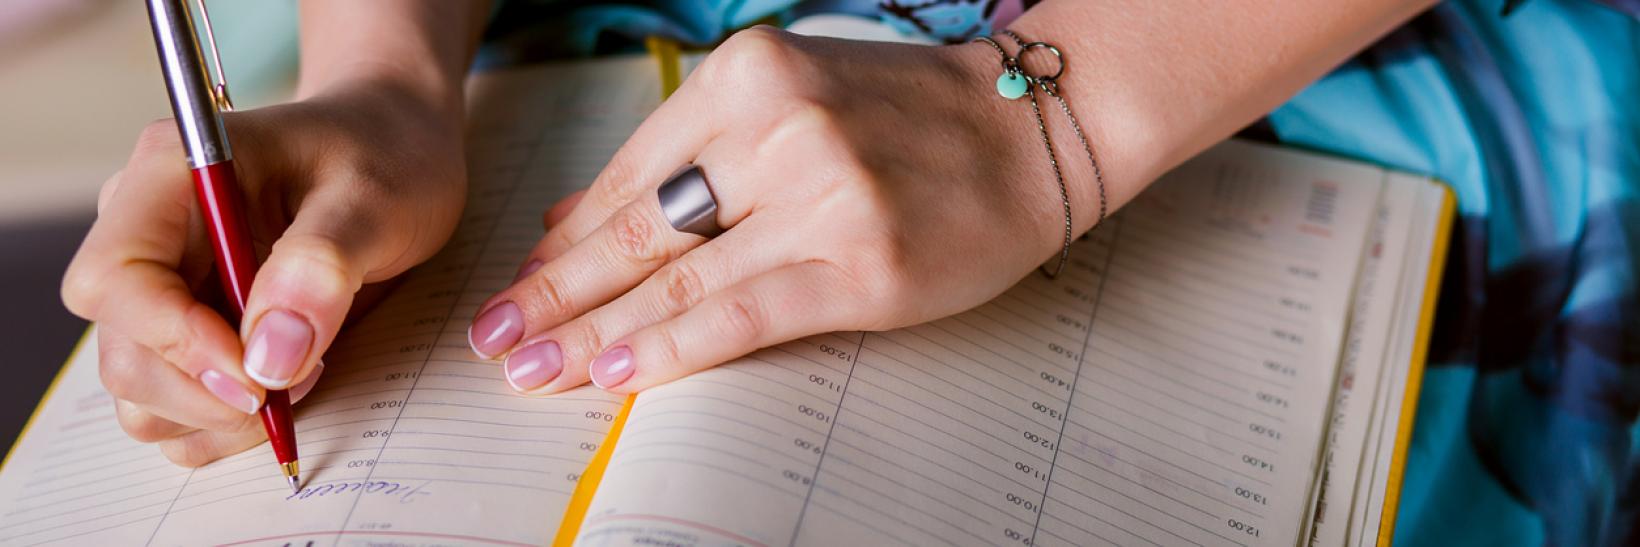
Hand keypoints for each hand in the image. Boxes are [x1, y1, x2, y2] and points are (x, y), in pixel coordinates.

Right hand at [61, 81, 466, 465]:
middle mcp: (146, 233)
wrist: (397, 152)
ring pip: (140, 392)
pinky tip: (289, 382)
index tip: (258, 371)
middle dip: (208, 390)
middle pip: (122, 351)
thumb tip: (269, 358)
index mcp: (170, 176)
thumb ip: (320, 266)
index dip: (173, 340)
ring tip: (306, 369)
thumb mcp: (374, 197)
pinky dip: (225, 423)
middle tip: (304, 375)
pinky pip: (172, 408)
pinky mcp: (187, 330)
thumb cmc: (384, 158)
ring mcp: (161, 288)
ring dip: (219, 414)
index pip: (113, 279)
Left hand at [467, 27, 1103, 393]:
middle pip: (637, 229)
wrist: (1032, 131)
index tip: (520, 284)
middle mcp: (778, 128)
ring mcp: (822, 197)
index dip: (565, 240)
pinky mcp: (862, 266)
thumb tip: (568, 217)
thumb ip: (682, 155)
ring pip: (678, 279)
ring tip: (531, 369)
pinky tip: (616, 374)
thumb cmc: (907, 118)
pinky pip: (742, 316)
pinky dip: (670, 348)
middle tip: (494, 339)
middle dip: (553, 291)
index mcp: (748, 77)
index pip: (629, 174)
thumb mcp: (787, 101)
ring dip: (592, 331)